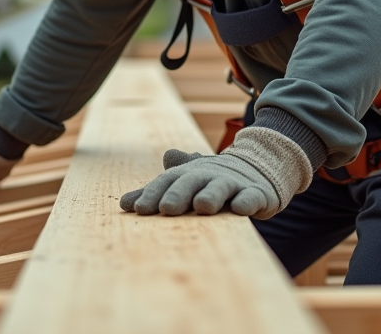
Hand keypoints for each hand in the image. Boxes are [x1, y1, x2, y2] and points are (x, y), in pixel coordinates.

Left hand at [119, 127, 312, 219]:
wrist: (258, 170)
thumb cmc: (212, 181)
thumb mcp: (185, 184)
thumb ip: (157, 193)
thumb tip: (123, 202)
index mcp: (189, 174)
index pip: (167, 182)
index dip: (152, 193)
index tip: (138, 209)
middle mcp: (208, 175)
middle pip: (191, 182)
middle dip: (178, 194)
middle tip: (166, 209)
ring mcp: (232, 183)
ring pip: (220, 187)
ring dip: (211, 195)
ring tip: (202, 205)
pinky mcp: (255, 194)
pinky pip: (250, 197)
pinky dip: (245, 201)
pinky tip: (239, 208)